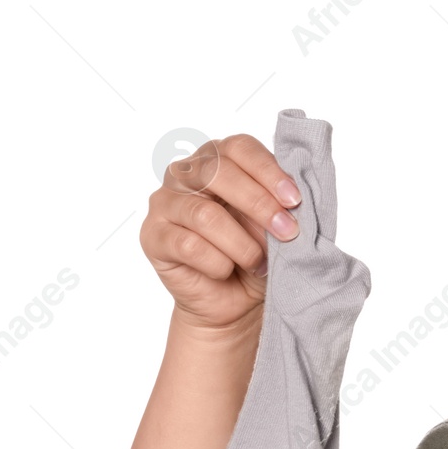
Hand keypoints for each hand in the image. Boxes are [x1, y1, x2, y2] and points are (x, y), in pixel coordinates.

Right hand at [140, 134, 304, 333]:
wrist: (235, 301)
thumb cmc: (257, 254)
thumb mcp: (276, 226)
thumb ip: (280, 205)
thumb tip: (290, 202)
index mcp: (219, 159)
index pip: (239, 147)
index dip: (268, 171)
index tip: (294, 200)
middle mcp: (186, 173)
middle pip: (218, 172)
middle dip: (259, 204)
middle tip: (287, 232)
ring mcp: (165, 203)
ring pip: (205, 215)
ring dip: (242, 244)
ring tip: (259, 263)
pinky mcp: (153, 236)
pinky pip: (189, 245)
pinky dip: (218, 263)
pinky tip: (227, 271)